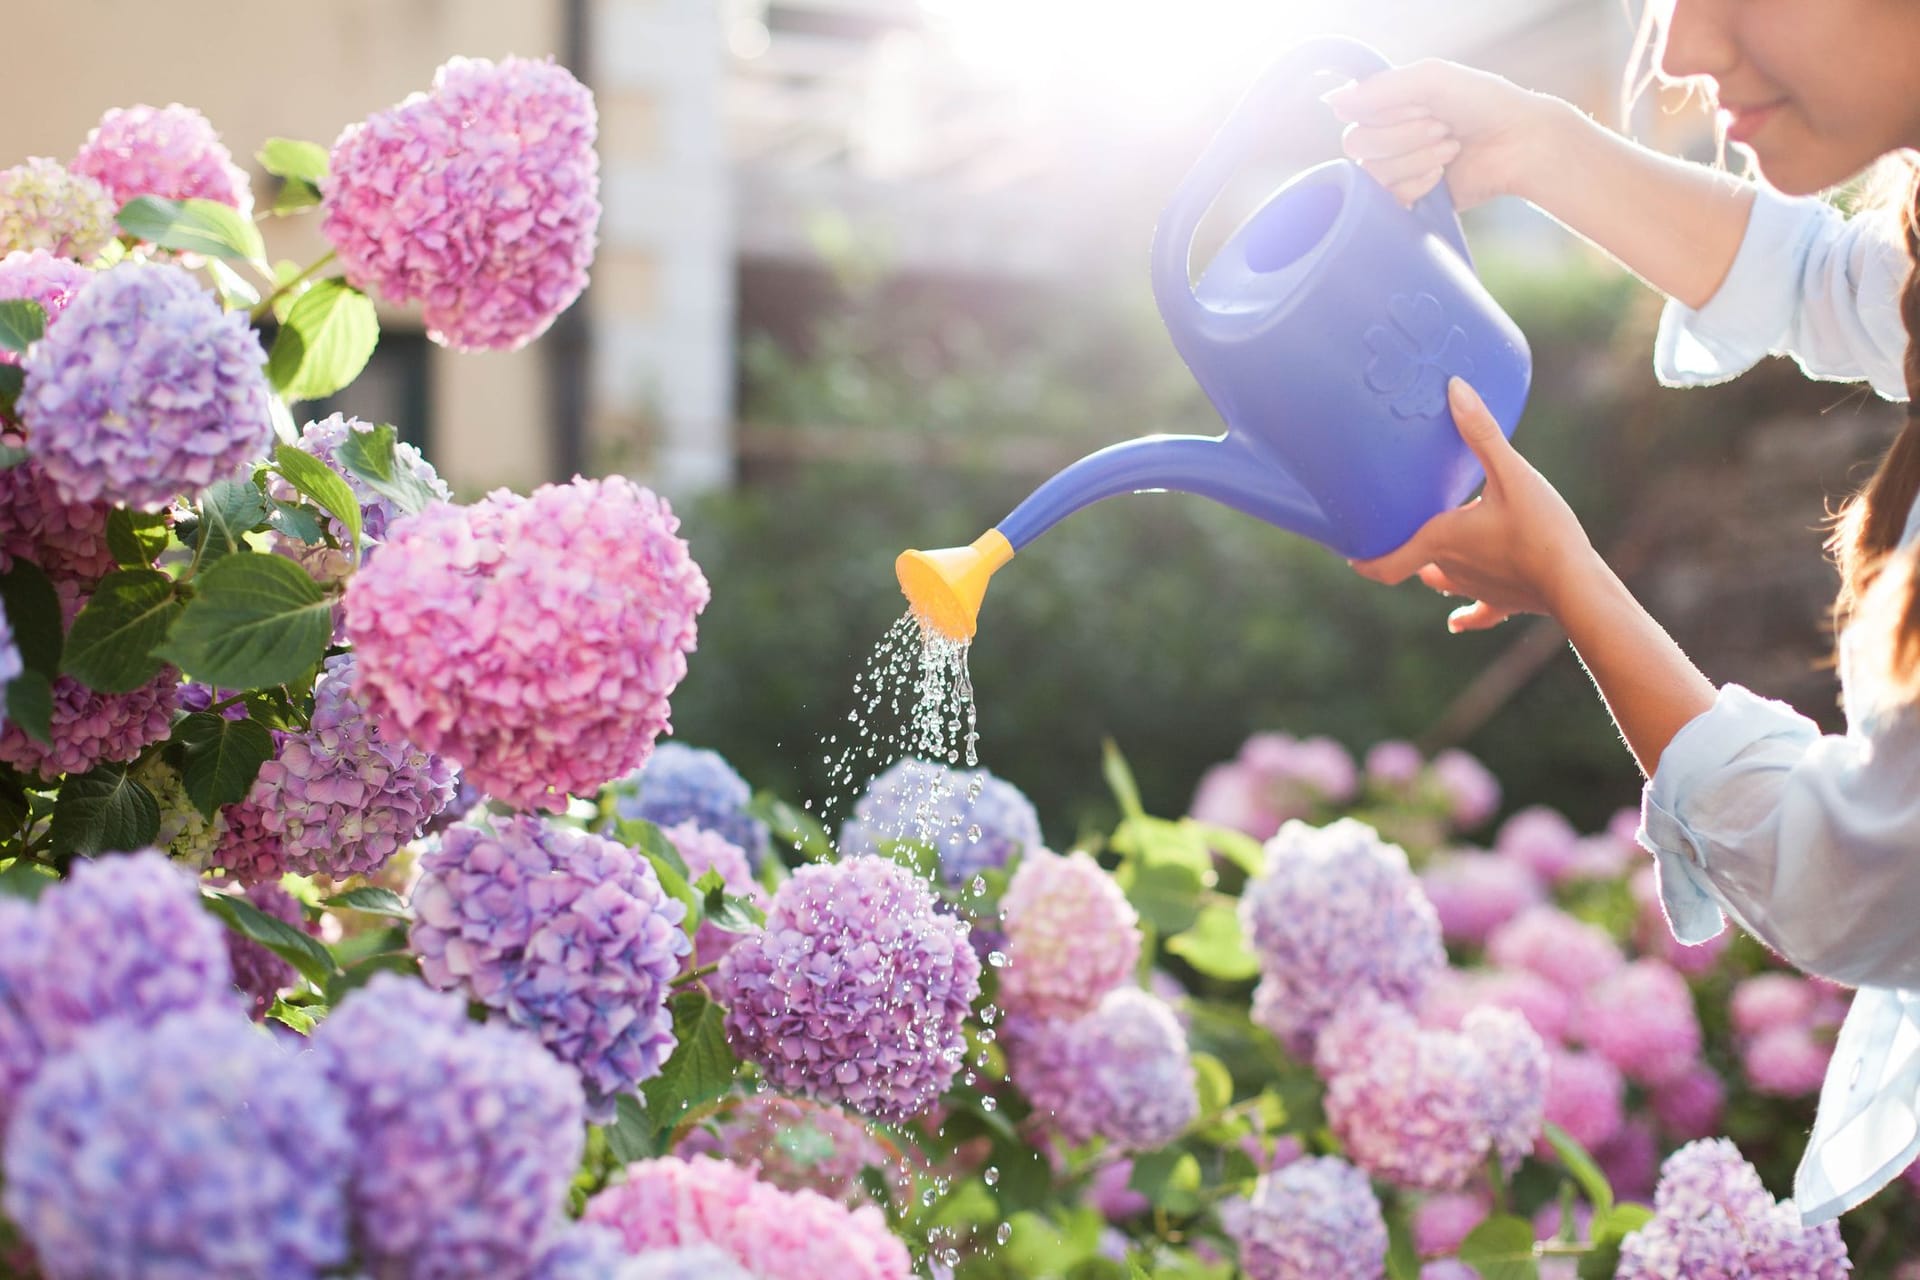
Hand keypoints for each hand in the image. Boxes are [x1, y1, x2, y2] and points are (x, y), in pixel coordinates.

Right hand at [1323, 59, 1572, 208]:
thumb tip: (1330, 103)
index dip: (1385, 111)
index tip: (1423, 104)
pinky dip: (1415, 184)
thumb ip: (1380, 88)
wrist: (1518, 143)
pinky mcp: (1407, 199)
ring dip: (1415, 157)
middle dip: (1403, 135)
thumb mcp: (1431, 78)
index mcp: (1386, 104)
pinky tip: (1441, 176)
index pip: (1351, 113)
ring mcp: (1395, 169)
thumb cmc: (1481, 103)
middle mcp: (1384, 136)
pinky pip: (1386, 199)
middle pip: (1356, 144)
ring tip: (1450, 148)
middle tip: (1442, 127)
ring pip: (1372, 172)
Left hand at [1351, 378, 1598, 632]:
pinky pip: (1479, 613)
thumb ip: (1481, 433)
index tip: (1349, 555)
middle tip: (1396, 531)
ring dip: (1434, 570)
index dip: (1365, 560)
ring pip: (1443, 581)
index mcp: (1442, 540)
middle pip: (1416, 562)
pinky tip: (1456, 623)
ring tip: (1428, 556)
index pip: (1388, 561)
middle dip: (1405, 548)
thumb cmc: (1540, 529)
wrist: (1576, 584)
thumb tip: (1454, 389)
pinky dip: (1466, 615)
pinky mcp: (1504, 603)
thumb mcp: (1511, 473)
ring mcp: (1476, 590)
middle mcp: (1451, 569)